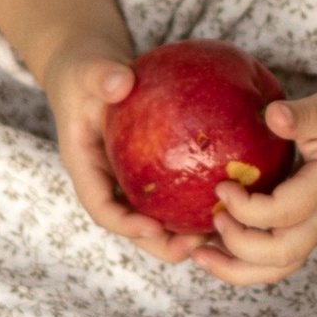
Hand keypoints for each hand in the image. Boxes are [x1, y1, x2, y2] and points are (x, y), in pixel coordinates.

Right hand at [40, 36, 212, 265]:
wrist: (91, 72)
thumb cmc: (85, 71)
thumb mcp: (88, 69)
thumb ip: (101, 75)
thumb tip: (121, 81)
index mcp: (86, 167)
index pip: (101, 207)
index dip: (125, 225)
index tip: (153, 228)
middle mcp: (108, 182)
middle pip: (133, 226)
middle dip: (162, 244)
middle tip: (197, 247)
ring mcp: (129, 180)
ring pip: (156, 217)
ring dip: (184, 232)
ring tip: (220, 235)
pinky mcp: (149, 173)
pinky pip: (173, 192)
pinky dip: (197, 202)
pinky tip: (230, 199)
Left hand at [191, 84, 316, 285]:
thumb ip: (304, 115)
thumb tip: (272, 115)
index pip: (286, 213)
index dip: (248, 208)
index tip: (222, 186)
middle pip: (282, 256)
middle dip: (238, 246)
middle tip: (211, 219)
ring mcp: (316, 231)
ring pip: (278, 269)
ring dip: (236, 269)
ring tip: (199, 254)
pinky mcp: (304, 232)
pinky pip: (274, 261)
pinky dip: (242, 263)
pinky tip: (213, 249)